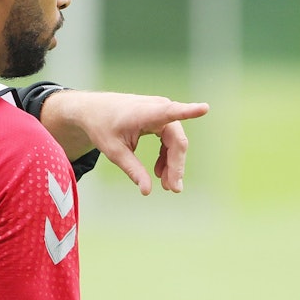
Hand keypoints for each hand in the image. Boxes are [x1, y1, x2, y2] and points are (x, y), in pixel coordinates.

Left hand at [42, 90, 209, 194]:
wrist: (94, 110)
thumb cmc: (102, 127)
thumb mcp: (113, 151)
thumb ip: (132, 169)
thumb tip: (147, 191)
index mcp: (144, 113)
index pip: (170, 112)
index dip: (188, 111)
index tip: (204, 108)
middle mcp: (157, 108)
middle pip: (176, 140)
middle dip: (176, 165)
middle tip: (173, 188)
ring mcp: (162, 112)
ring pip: (176, 142)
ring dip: (172, 164)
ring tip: (166, 185)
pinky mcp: (162, 118)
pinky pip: (170, 140)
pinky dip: (167, 157)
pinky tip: (159, 172)